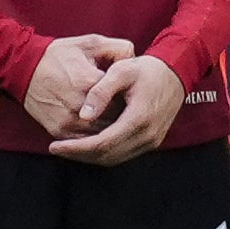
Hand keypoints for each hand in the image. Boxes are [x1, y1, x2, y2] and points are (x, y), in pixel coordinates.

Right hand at [17, 33, 135, 134]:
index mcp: (90, 82)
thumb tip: (136, 60)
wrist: (22, 68)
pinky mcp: (59, 131)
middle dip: (125, 117)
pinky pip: (85, 143)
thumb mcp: (90, 43)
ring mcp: (68, 121)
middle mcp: (80, 106)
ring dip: (112, 131)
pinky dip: (96, 139)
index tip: (134, 97)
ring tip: (120, 123)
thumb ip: (118, 48)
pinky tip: (104, 131)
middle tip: (131, 113)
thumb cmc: (58, 55)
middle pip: (115, 120)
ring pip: (102, 135)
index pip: (123, 99)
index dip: (131, 99)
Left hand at [46, 51, 187, 162]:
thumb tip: (83, 116)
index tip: (55, 146)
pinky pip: (123, 154)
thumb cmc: (145, 69)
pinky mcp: (151, 142)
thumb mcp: (121, 71)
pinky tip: (86, 145)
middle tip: (56, 148)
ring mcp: (151, 142)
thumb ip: (100, 92)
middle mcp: (147, 136)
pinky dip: (103, 153)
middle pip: (107, 156)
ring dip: (89, 157)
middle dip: (79, 155)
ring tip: (67, 148)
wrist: (175, 74)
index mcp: (138, 119)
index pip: (102, 144)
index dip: (76, 148)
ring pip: (114, 159)